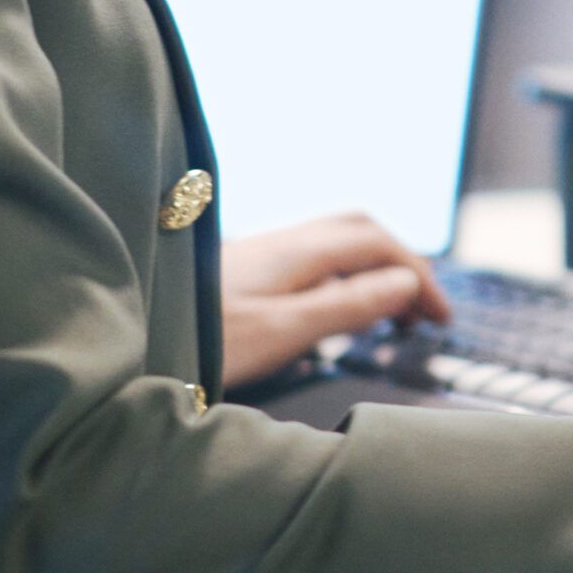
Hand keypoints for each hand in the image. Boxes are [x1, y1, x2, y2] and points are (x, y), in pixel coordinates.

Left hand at [219, 211, 452, 388]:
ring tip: (392, 313)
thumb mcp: (282, 332)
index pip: (379, 245)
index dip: (419, 276)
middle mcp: (283, 242)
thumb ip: (343, 306)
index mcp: (299, 252)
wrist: (131, 336)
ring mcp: (262, 252)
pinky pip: (315, 258)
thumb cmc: (199, 341)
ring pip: (338, 242)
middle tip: (425, 312)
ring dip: (375, 268)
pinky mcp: (245, 269)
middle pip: (362, 232)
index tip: (441, 319)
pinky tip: (337, 309)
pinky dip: (345, 276)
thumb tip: (402, 284)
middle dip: (402, 263)